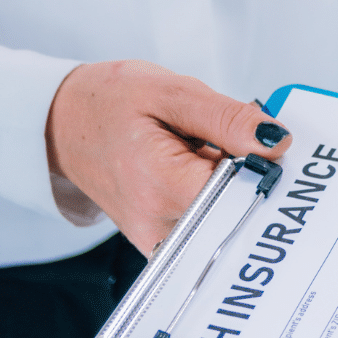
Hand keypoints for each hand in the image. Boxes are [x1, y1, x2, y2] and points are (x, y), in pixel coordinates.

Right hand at [45, 60, 292, 253]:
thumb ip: (228, 118)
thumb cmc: (110, 102)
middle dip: (245, 176)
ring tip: (200, 155)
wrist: (61, 125)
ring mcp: (157, 240)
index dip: (261, 167)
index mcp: (159, 183)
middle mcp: (158, 223)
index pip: (240, 193)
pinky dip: (215, 200)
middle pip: (237, 210)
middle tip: (218, 142)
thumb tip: (277, 142)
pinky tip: (197, 173)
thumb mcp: (171, 92)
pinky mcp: (161, 244)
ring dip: (229, 188)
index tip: (257, 144)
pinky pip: (207, 229)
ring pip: (225, 221)